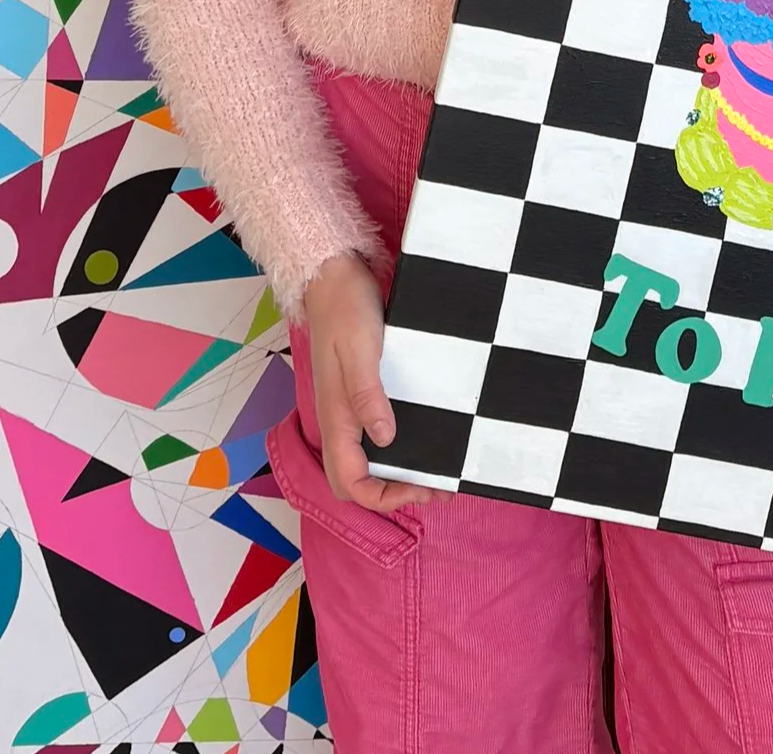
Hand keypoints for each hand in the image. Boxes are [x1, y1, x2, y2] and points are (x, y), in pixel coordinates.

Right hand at [303, 253, 430, 510]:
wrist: (333, 275)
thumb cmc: (345, 309)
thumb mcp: (360, 350)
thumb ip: (368, 395)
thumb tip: (386, 439)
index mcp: (336, 417)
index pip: (349, 482)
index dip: (382, 497)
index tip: (419, 487)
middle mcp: (340, 419)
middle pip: (358, 478)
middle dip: (396, 491)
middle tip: (438, 486)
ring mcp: (349, 406)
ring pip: (368, 458)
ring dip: (400, 471)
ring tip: (439, 471)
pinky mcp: (360, 391)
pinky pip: (375, 433)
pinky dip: (401, 444)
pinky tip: (426, 435)